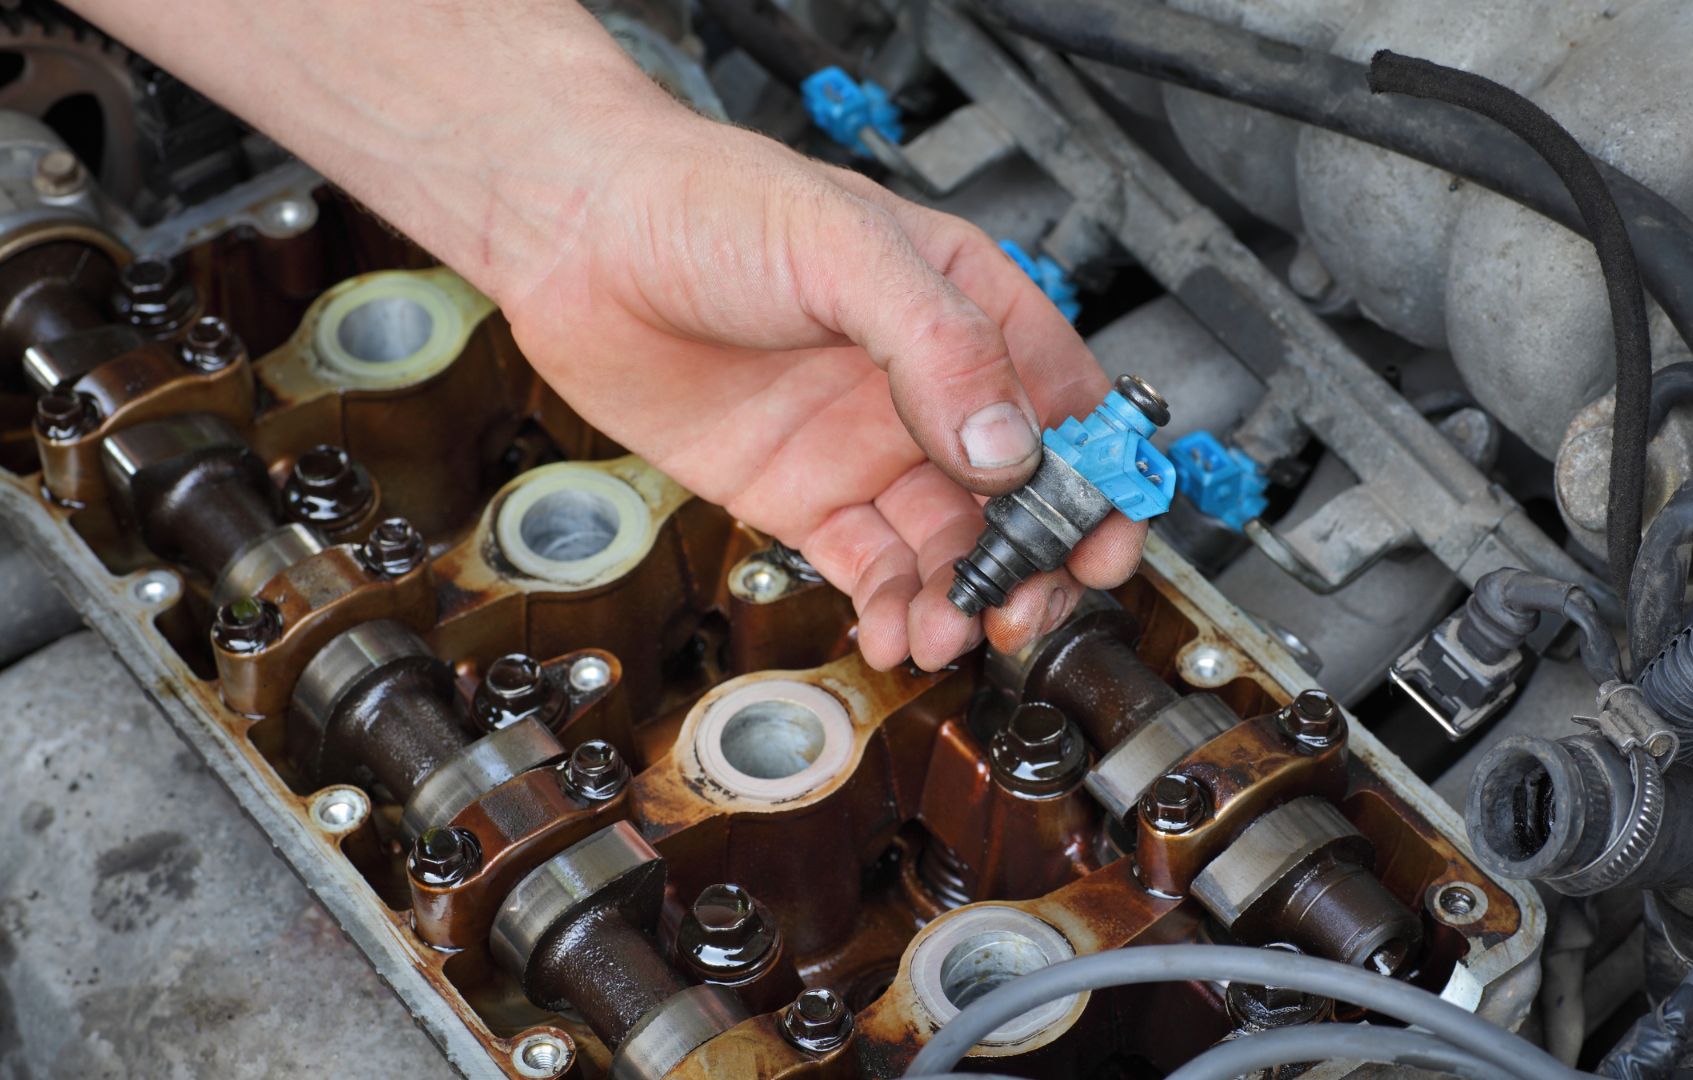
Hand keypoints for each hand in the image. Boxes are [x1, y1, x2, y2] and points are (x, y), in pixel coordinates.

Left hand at [495, 114, 1145, 669]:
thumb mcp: (844, 250)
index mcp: (965, 309)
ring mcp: (863, 446)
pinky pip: (866, 566)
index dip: (1099, 481)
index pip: (1066, 407)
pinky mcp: (798, 496)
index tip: (1105, 543)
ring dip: (959, 597)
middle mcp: (924, 387)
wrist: (576, 238)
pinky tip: (893, 632)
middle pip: (1018, 496)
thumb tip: (1008, 449)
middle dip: (1033, 561)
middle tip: (1023, 608)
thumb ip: (939, 346)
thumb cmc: (706, 204)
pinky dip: (889, 607)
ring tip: (947, 630)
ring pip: (944, 544)